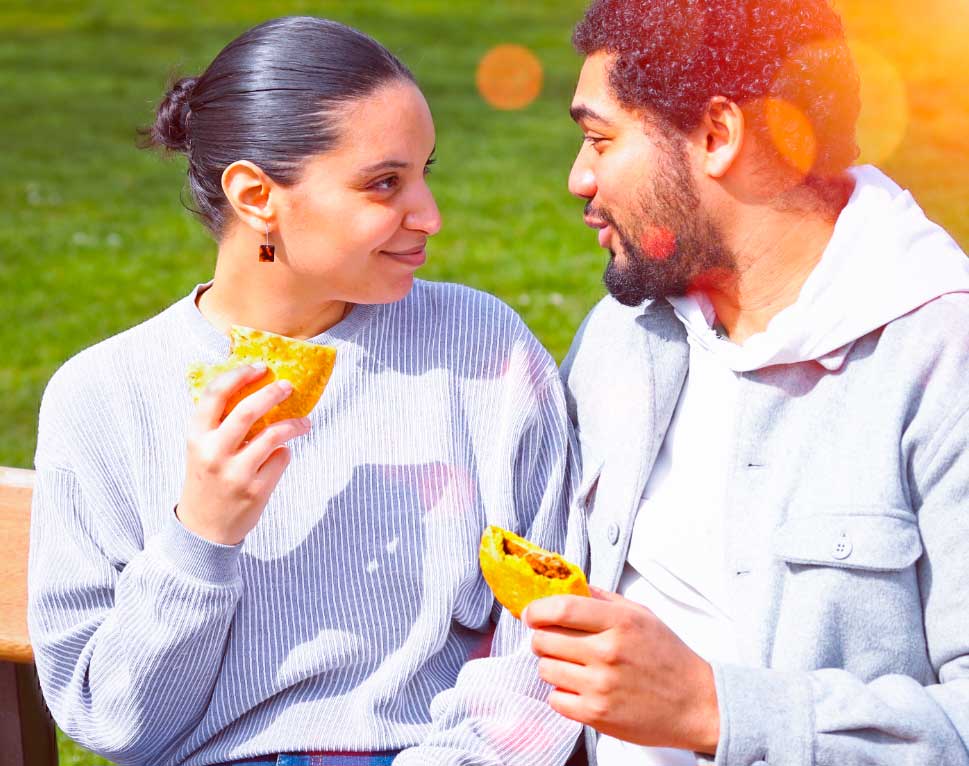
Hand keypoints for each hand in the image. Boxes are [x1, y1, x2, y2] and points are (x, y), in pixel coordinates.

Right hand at [177, 363, 310, 544]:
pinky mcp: (257, 490)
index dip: (239, 375)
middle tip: (288, 386)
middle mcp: (214, 453)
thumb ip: (219, 423)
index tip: (260, 368)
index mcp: (196, 437)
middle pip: (248, 410)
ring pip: (274, 435)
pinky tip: (282, 454)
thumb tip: (256, 387)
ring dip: (294, 424)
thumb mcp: (201, 448)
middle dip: (273, 393)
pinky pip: (281, 459)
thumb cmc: (206, 478)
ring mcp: (236, 473)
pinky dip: (285, 452)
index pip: (215, 395)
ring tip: (304, 421)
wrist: (204, 529)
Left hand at [525, 587, 719, 754]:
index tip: (531, 614)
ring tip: (572, 666)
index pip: (561, 608)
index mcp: (620, 621)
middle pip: (545, 639)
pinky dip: (562, 694)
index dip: (537, 610)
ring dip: (552, 666)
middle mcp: (608, 651)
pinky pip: (555, 699)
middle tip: (554, 642)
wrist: (696, 704)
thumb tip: (565, 587)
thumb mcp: (641, 615)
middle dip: (542, 639)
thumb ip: (602, 599)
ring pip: (546, 669)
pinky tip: (580, 689)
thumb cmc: (667, 656)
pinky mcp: (597, 715)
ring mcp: (601, 685)